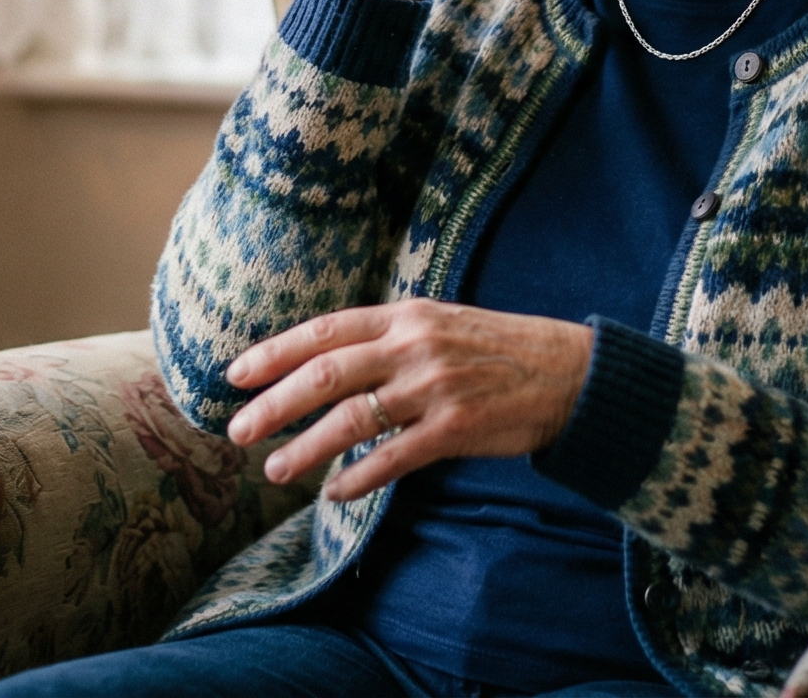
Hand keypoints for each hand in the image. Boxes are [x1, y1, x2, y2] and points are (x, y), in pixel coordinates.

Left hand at [223, 299, 593, 500]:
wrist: (571, 373)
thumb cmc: (500, 350)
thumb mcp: (442, 324)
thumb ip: (389, 338)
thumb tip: (328, 360)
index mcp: (406, 314)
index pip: (326, 330)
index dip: (276, 352)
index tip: (236, 373)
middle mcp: (414, 346)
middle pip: (326, 374)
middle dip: (274, 404)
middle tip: (237, 431)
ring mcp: (434, 387)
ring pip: (352, 419)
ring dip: (306, 447)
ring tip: (275, 470)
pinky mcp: (455, 429)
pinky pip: (393, 457)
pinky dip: (358, 476)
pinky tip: (334, 492)